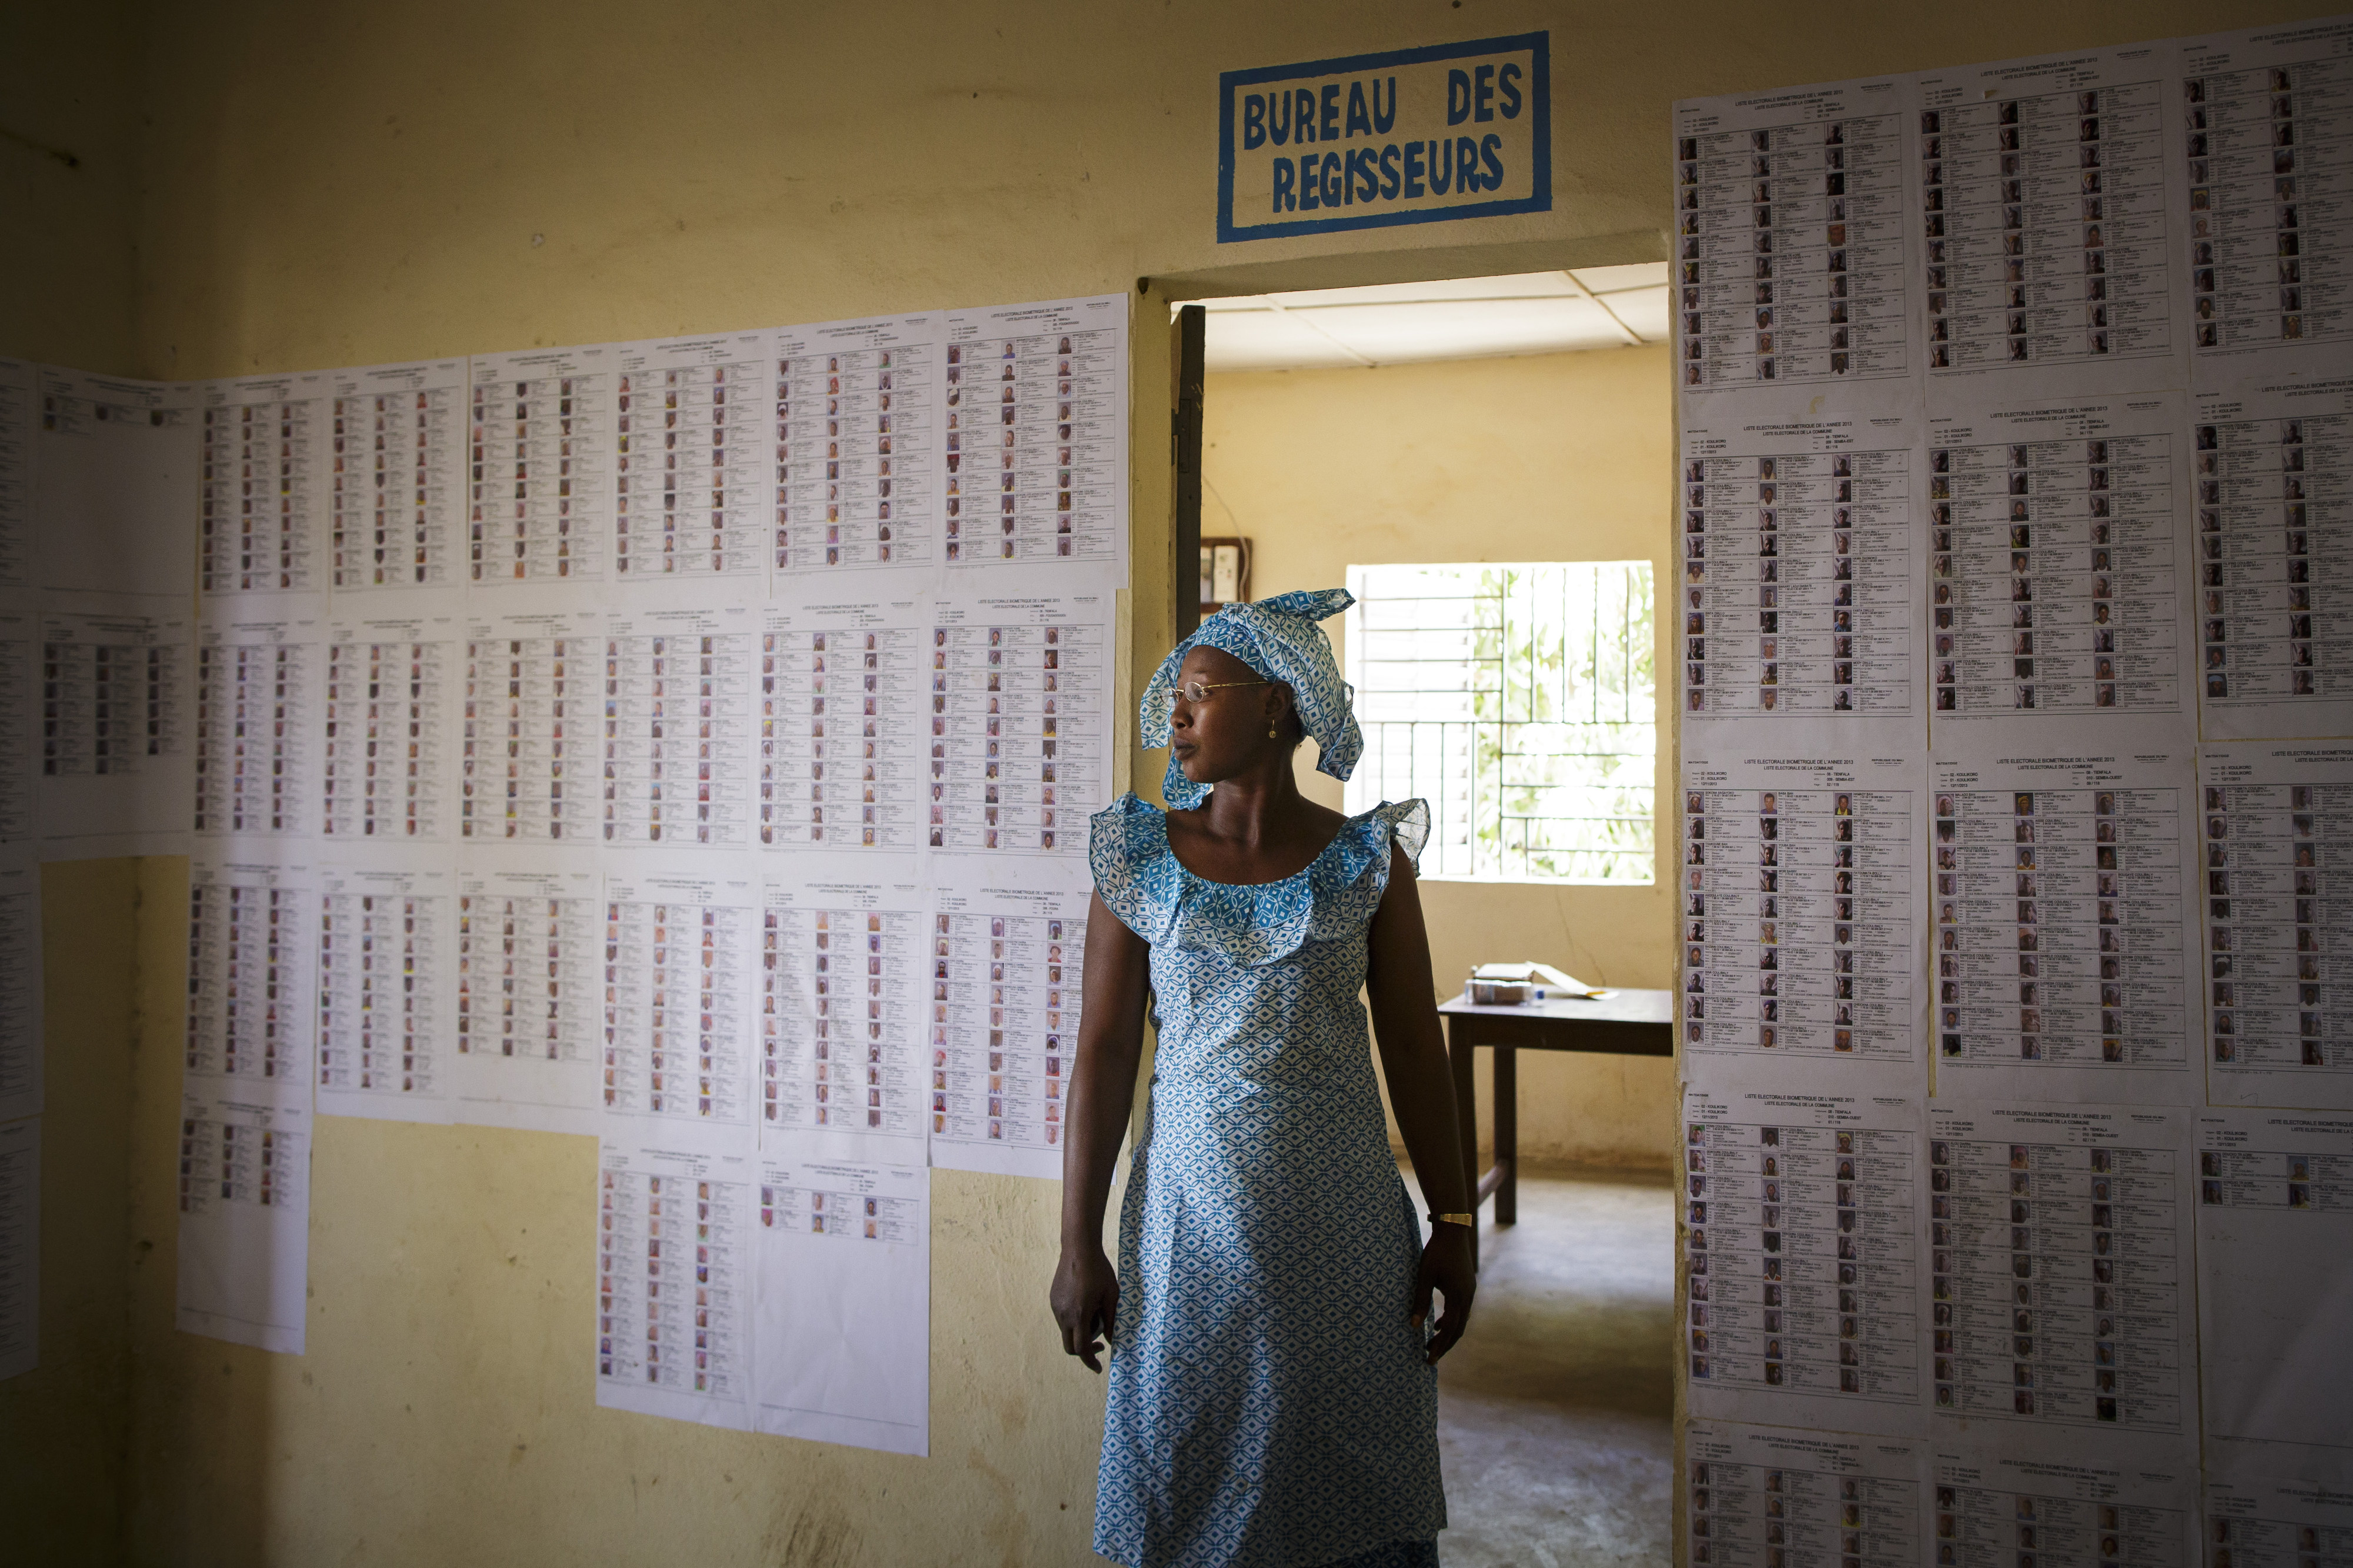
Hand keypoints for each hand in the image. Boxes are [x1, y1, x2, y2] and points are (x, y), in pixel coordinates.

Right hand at [1051, 1242, 1119, 1372]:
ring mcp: (1056, 1307)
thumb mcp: (1111, 1296)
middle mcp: (1063, 1315)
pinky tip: (1085, 1306)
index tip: (1099, 1368)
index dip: (1090, 1361)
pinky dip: (1074, 1321)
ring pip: (1066, 1332)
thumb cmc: (1099, 1271)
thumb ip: (1111, 1321)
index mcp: (1079, 1315)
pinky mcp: (1053, 1299)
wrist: (1079, 1249)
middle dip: (1085, 1350)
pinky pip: (1063, 1319)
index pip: (1081, 1349)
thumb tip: (1112, 1340)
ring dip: (1080, 1333)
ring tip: (1095, 1315)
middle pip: (1070, 1346)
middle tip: (1100, 1344)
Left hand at [1411, 1223, 1475, 1363]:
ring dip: (1446, 1333)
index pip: (1448, 1330)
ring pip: (1460, 1321)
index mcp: (1458, 1297)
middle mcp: (1467, 1297)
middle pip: (1457, 1330)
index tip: (1428, 1359)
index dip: (1439, 1346)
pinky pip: (1460, 1310)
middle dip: (1444, 1345)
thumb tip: (1412, 1325)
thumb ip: (1420, 1300)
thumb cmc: (1436, 1251)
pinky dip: (1450, 1320)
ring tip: (1431, 1343)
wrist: (1453, 1231)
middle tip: (1429, 1357)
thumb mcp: (1424, 1276)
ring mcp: (1469, 1291)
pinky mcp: (1466, 1286)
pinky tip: (1436, 1324)